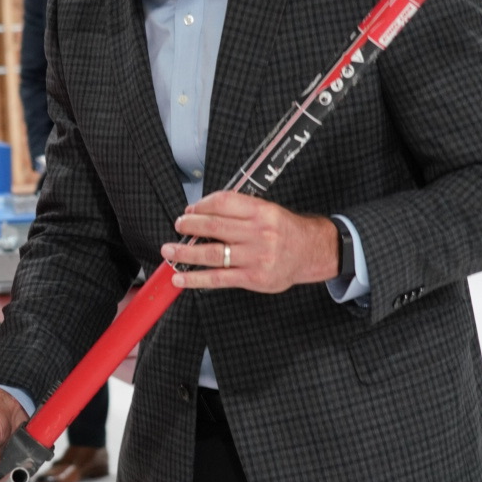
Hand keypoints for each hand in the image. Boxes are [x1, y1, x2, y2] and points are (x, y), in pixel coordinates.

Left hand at [162, 192, 338, 294]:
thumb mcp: (268, 211)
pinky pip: (218, 278)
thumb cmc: (285, 230)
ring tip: (169, 250)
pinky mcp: (253, 278)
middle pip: (214, 226)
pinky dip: (195, 278)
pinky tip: (180, 278)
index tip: (190, 209)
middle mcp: (259, 233)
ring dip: (185, 251)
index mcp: (262, 211)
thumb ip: (239, 210)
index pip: (223, 203)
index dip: (201, 205)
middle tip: (178, 225)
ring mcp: (255, 257)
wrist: (312, 252)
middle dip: (190, 225)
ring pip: (212, 253)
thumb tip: (201, 212)